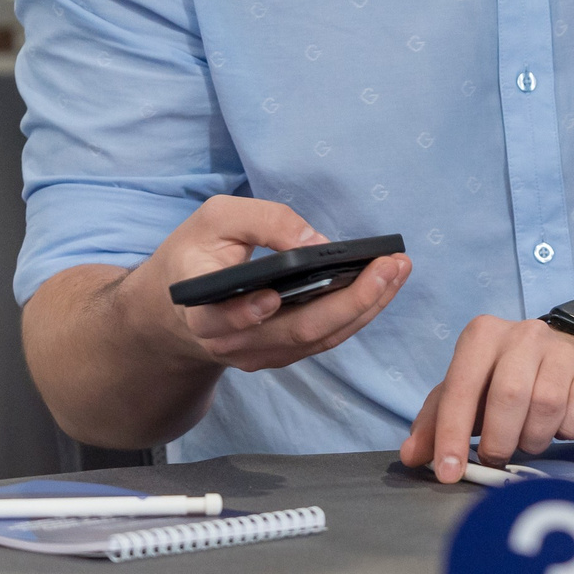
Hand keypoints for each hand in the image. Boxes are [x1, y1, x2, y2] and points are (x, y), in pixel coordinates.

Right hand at [136, 195, 409, 373]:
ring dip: (366, 306)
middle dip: (350, 300)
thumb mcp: (215, 219)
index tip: (273, 296)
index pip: (219, 321)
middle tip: (390, 265)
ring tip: (398, 269)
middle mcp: (230, 342)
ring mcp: (259, 354)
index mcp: (200, 308)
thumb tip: (314, 242)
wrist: (176, 308)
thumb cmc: (197, 254)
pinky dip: (359, 312)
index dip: (245, 314)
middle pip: (295, 332)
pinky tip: (385, 284)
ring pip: (319, 338)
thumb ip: (261, 222)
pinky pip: (326, 338)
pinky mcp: (282, 354)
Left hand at [399, 315, 573, 481]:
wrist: (573, 359)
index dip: (452, 434)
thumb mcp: (468, 392)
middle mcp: (524, 335)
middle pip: (508, 396)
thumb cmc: (510, 378)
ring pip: (545, 407)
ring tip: (526, 438)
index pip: (462, 386)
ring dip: (532, 439)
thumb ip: (436, 422)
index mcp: (483, 336)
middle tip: (495, 457)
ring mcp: (562, 351)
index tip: (448, 473)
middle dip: (498, 440)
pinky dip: (562, 434)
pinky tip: (556, 426)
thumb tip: (413, 456)